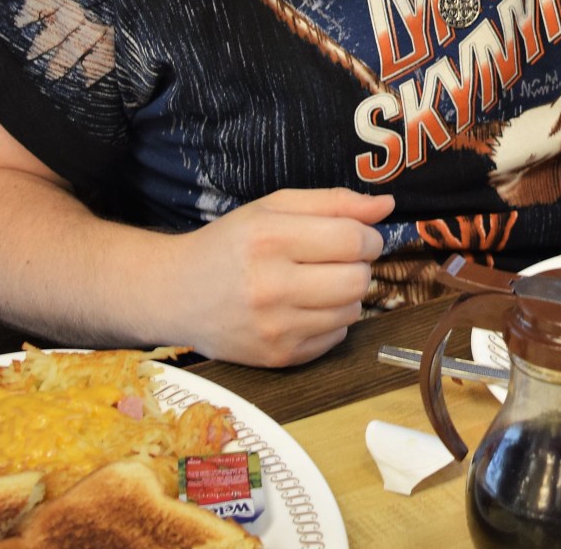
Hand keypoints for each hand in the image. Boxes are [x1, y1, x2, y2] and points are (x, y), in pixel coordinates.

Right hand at [157, 187, 393, 366]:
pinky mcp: (277, 357)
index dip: (367, 236)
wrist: (174, 294)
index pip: (354, 240)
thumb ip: (333, 202)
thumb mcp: (274, 208)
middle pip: (358, 279)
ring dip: (345, 295)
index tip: (355, 236)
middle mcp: (270, 285)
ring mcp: (274, 327)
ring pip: (352, 311)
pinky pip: (336, 339)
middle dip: (358, 266)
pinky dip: (330, 322)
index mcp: (270, 238)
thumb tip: (386, 206)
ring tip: (314, 283)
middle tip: (335, 260)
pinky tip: (302, 308)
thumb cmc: (229, 244)